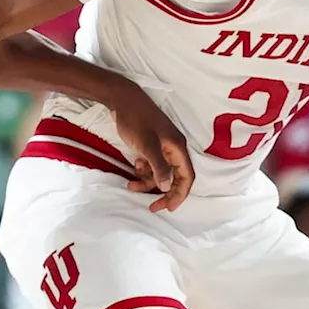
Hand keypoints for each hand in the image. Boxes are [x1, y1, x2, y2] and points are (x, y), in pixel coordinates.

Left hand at [109, 86, 193, 211]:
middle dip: (164, 193)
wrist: (122, 99)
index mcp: (177, 148)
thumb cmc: (136, 120)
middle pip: (175, 177)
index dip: (179, 194)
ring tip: (131, 186)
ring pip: (160, 172)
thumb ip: (158, 166)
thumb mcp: (147, 145)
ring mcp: (162, 146)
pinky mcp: (151, 145)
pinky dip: (144, 170)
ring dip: (149, 182)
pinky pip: (152, 164)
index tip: (168, 208)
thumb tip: (166, 187)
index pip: (186, 177)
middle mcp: (173, 149)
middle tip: (152, 207)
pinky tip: (134, 168)